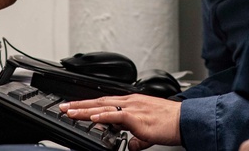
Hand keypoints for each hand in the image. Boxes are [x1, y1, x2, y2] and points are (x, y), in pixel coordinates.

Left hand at [61, 94, 181, 148]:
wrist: (185, 121)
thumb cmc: (170, 123)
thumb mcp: (148, 132)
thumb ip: (138, 138)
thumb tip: (131, 145)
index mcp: (132, 103)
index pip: (104, 103)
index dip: (88, 106)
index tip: (74, 108)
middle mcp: (130, 102)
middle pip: (99, 102)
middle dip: (80, 105)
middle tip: (63, 107)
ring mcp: (133, 108)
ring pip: (103, 107)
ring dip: (85, 110)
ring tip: (70, 112)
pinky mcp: (138, 117)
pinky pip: (117, 115)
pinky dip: (104, 116)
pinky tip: (93, 118)